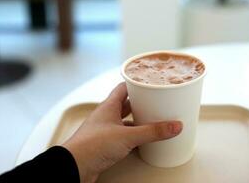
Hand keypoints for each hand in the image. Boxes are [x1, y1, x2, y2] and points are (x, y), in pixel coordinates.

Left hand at [62, 83, 182, 182]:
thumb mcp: (127, 136)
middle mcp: (106, 115)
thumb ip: (152, 132)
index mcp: (108, 106)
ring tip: (152, 119)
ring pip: (124, 120)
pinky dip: (132, 135)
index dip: (136, 83)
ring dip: (136, 119)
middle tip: (155, 101)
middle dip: (140, 102)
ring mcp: (105, 129)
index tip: (149, 82)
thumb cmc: (92, 146)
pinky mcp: (105, 143)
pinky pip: (122, 134)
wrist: (74, 167)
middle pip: (126, 103)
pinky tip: (141, 139)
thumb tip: (173, 126)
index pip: (123, 87)